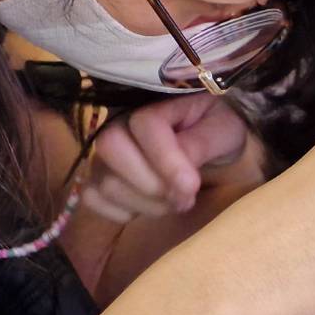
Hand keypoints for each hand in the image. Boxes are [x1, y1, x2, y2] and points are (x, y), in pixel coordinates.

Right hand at [81, 95, 253, 223]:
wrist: (207, 136)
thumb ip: (200, 144)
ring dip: (145, 204)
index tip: (191, 186)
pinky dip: (121, 212)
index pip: (146, 125)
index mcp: (154, 102)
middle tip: (185, 198)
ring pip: (104, 180)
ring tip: (175, 203)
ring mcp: (105, 151)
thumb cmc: (215, 128)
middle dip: (151, 183)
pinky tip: (149, 208)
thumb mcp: (221, 129)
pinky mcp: (99, 176)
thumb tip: (180, 176)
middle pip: (110, 147)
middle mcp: (120, 121)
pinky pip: (92, 198)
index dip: (167, 161)